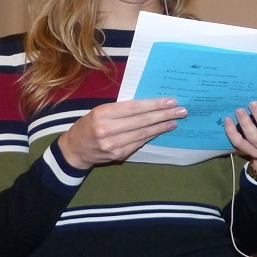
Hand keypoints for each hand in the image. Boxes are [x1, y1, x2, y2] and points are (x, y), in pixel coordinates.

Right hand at [58, 97, 186, 168]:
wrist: (75, 149)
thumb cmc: (89, 124)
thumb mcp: (100, 111)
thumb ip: (121, 109)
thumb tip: (149, 105)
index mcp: (103, 114)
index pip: (134, 108)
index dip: (154, 104)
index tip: (171, 101)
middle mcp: (108, 130)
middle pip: (142, 121)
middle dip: (164, 115)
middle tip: (181, 110)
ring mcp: (113, 145)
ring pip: (143, 134)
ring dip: (161, 127)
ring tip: (175, 120)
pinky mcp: (118, 155)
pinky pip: (139, 143)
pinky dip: (151, 136)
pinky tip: (160, 130)